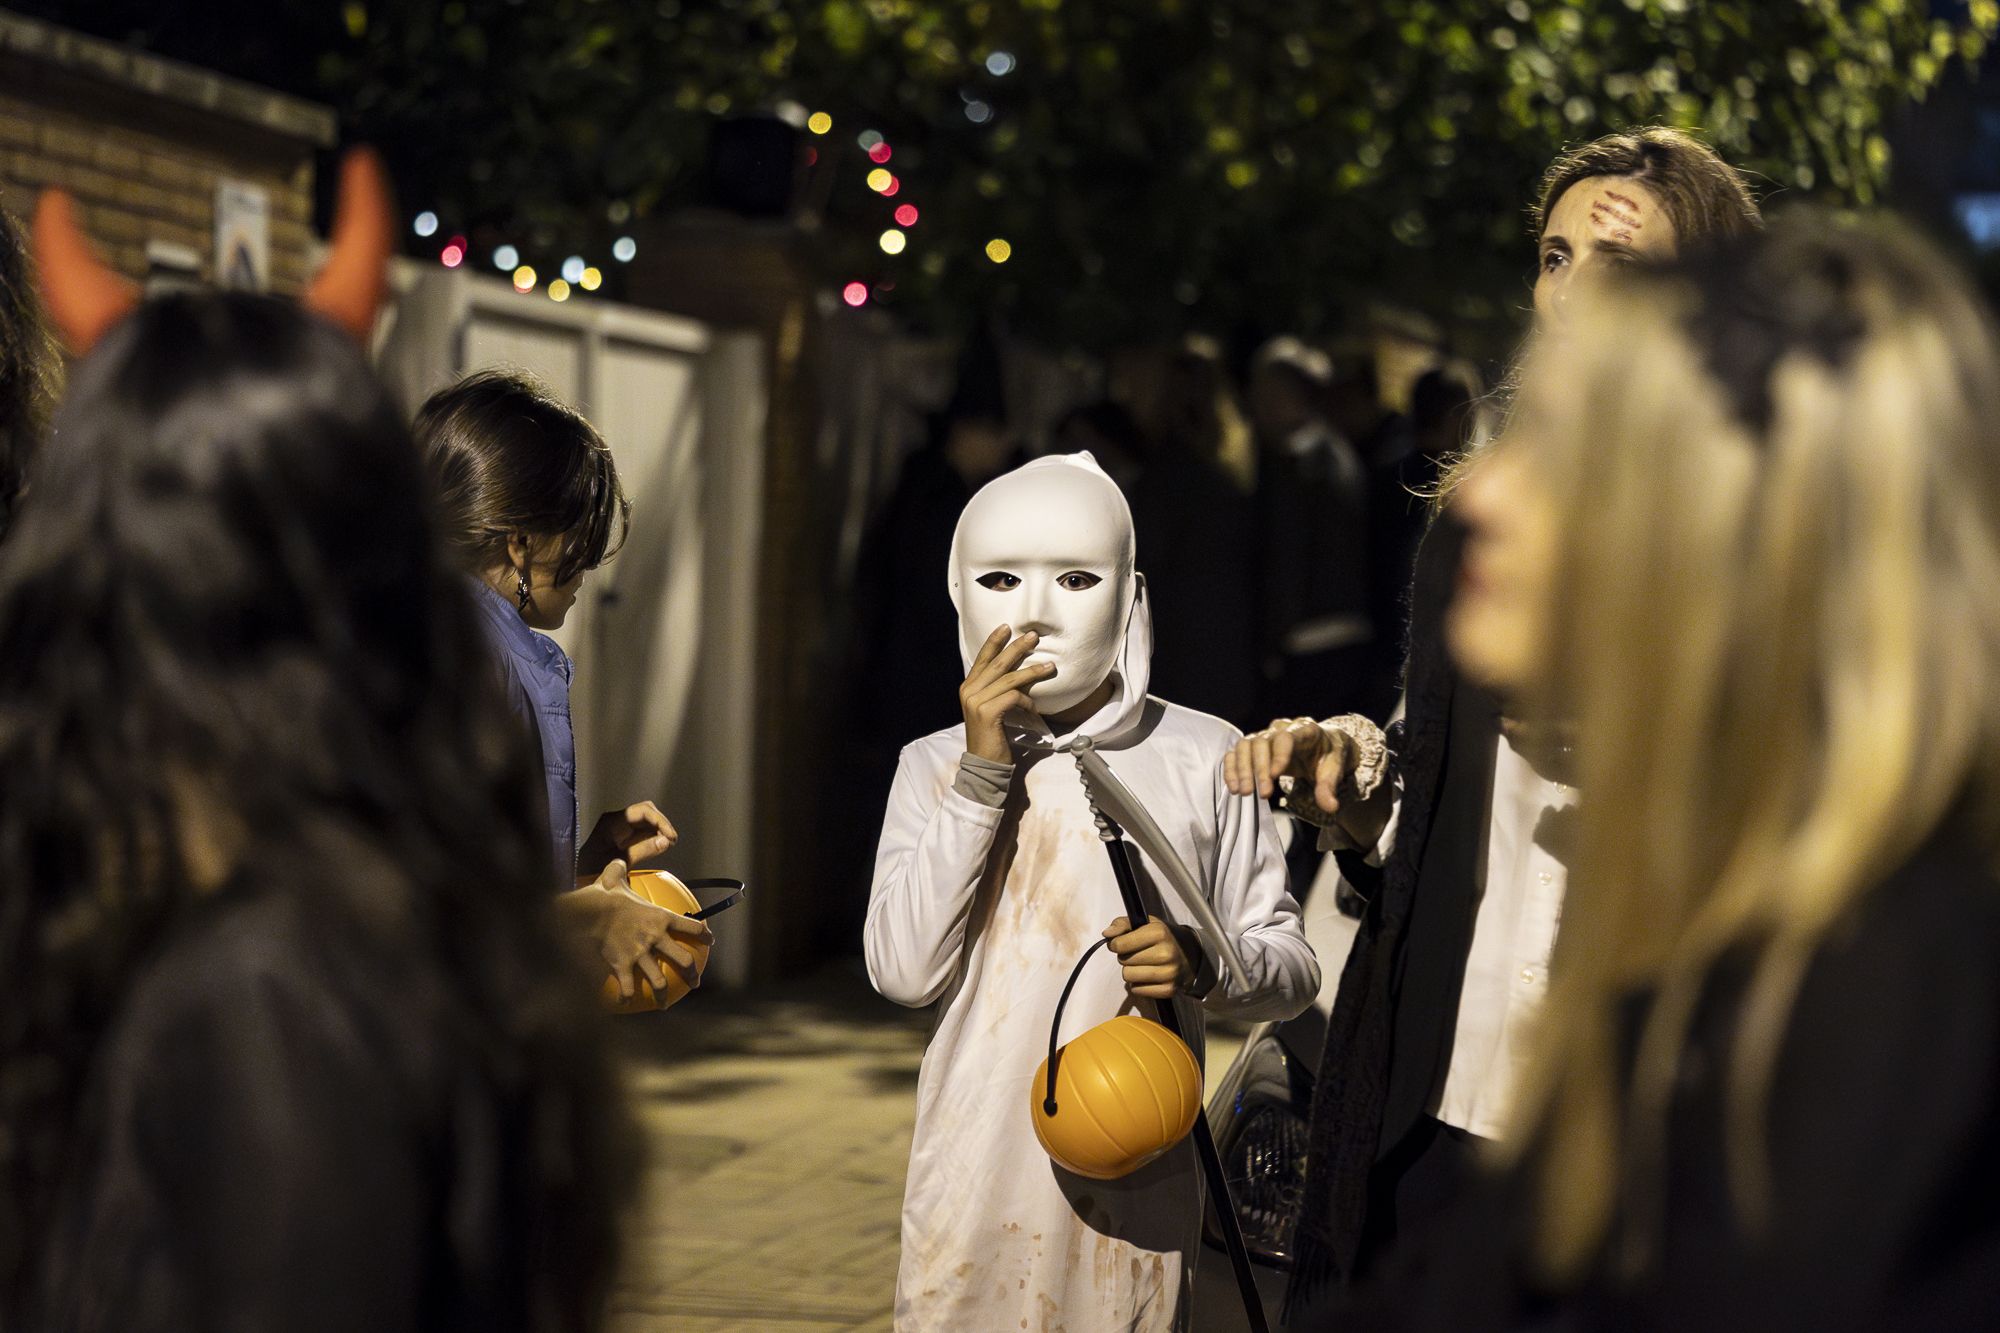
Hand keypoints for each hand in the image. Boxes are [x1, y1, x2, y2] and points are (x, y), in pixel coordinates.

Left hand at [583, 800, 678, 868]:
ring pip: (645, 819)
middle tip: (671, 841)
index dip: (661, 821)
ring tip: (667, 844)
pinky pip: (640, 829)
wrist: (574, 879)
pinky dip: (651, 835)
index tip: (671, 837)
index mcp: (612, 821)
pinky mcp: (620, 835)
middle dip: (661, 824)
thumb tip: (665, 841)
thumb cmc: (590, 871)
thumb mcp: (619, 862)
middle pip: (646, 811)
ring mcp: (618, 826)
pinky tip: (657, 845)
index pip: (643, 811)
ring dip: (658, 829)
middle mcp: (615, 819)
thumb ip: (642, 850)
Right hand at [588, 859, 712, 999]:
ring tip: (664, 1003)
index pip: (692, 925)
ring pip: (659, 980)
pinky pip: (628, 988)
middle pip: (684, 960)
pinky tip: (625, 1003)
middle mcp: (655, 938)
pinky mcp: (623, 966)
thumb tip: (617, 861)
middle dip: (692, 973)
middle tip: (695, 982)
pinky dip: (627, 997)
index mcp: (660, 917)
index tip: (710, 941)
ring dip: (663, 994)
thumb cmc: (602, 895)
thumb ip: (619, 870)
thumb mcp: (613, 878)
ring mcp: (640, 954)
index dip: (704, 934)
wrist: (587, 914)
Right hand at [959, 624, 1055, 763]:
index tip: (1007, 627)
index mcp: (968, 687)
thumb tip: (1019, 670)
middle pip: (998, 663)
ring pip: (1009, 679)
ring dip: (1032, 672)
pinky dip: (1027, 701)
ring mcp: (976, 701)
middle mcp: (969, 691)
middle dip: (1017, 648)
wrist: (985, 764)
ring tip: (1050, 667)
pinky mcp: (987, 713)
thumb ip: (996, 689)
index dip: (994, 641)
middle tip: (1034, 637)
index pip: (982, 658)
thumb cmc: (993, 736)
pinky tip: (1034, 709)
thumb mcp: (990, 708)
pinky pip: (1014, 697)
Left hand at [1103, 916, 1196, 1000]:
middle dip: (1126, 957)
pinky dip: (1138, 984)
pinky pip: (1137, 990)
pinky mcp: (1169, 989)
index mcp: (1159, 933)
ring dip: (1131, 971)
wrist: (1190, 954)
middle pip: (1123, 961)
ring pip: (1128, 977)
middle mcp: (1166, 953)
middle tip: (1138, 953)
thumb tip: (1106, 934)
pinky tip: (1149, 976)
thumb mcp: (1145, 923)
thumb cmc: (1161, 937)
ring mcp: (1169, 973)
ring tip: (1143, 965)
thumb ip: (1122, 924)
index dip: (1116, 944)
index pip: (1119, 944)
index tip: (1123, 943)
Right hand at [1223, 717, 1392, 849]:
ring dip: (1242, 769)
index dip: (1279, 755)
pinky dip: (1231, 768)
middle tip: (1263, 794)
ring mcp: (1264, 736)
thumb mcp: (1334, 769)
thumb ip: (1329, 787)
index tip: (1276, 776)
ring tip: (1244, 792)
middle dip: (1259, 769)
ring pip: (1245, 745)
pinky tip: (1234, 787)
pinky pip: (1236, 752)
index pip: (1286, 737)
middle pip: (1261, 742)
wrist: (1321, 747)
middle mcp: (1280, 729)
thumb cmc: (1327, 757)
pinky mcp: (1253, 746)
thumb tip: (1330, 806)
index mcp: (1304, 730)